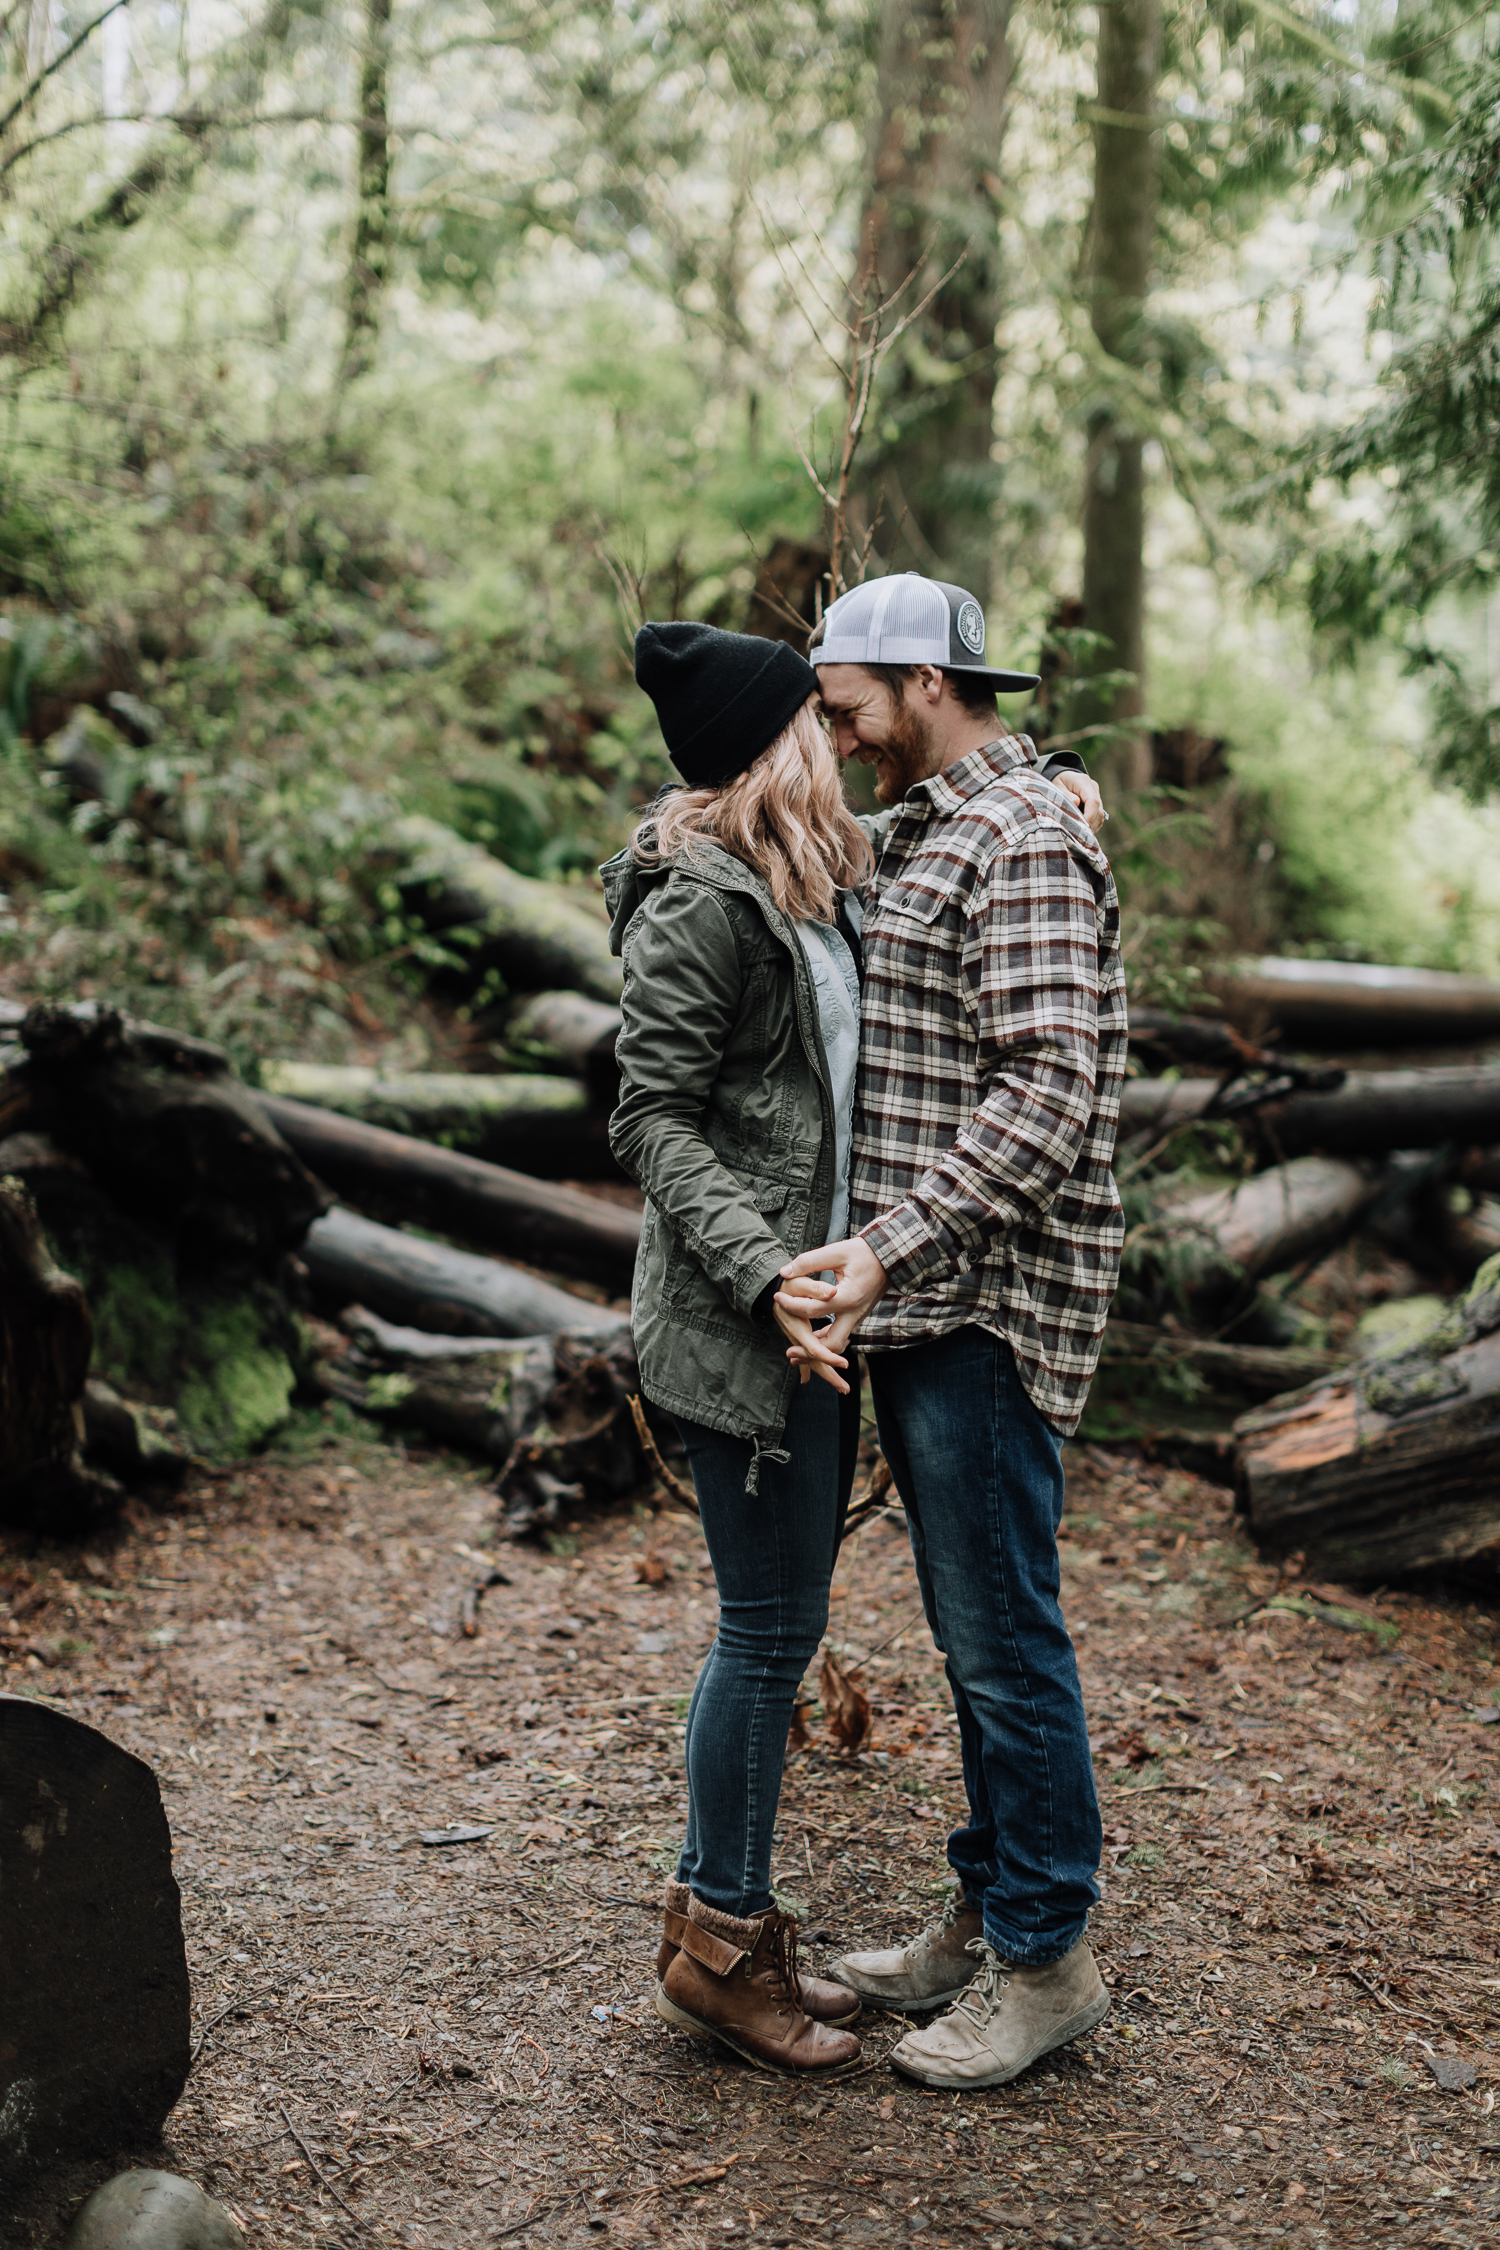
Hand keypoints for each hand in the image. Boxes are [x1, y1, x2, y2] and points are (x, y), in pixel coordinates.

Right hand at [772, 1273, 843, 1390]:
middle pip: (812, 1361)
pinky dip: (810, 1366)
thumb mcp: (799, 1282)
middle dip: (829, 1376)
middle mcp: (795, 1335)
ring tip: (842, 1387)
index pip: (814, 1347)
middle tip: (845, 1389)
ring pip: (810, 1360)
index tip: (845, 1364)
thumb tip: (832, 1292)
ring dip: (825, 1373)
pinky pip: (806, 1354)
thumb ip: (815, 1287)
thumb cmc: (787, 1283)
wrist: (770, 1287)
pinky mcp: (798, 1337)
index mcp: (797, 1325)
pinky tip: (808, 1378)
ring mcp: (795, 1338)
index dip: (829, 1357)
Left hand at [774, 1237, 887, 1383]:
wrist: (890, 1258)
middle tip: (789, 1352)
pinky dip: (826, 1341)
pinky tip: (811, 1339)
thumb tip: (784, 1272)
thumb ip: (809, 1262)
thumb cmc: (863, 1253)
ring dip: (818, 1350)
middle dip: (809, 1351)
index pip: (812, 1309)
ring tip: (796, 1352)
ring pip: (837, 1344)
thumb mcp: (836, 1252)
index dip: (790, 1305)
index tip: (776, 1297)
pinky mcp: (857, 1318)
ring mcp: (857, 1318)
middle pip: (830, 1343)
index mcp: (847, 1297)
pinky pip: (841, 1336)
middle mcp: (854, 1313)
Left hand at [1055, 768, 1107, 833]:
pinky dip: (1092, 826)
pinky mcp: (1096, 804)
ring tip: (1080, 836)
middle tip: (1079, 836)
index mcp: (1083, 782)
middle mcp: (1093, 788)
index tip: (1083, 828)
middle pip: (1098, 810)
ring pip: (1100, 816)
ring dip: (1092, 827)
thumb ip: (1065, 795)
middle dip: (1090, 825)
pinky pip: (1097, 817)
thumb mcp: (1056, 786)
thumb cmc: (1057, 782)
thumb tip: (1076, 803)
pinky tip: (1082, 832)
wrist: (1062, 777)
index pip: (1093, 801)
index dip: (1090, 816)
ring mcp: (1096, 796)